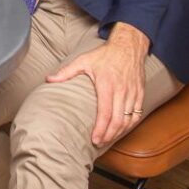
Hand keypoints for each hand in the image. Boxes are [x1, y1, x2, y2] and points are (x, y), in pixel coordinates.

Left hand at [46, 22, 149, 146]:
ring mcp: (133, 93)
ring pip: (129, 120)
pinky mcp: (140, 93)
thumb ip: (66, 72)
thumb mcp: (83, 61)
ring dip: (119, 133)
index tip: (95, 139)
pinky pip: (137, 114)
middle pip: (118, 121)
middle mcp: (122, 91)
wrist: (128, 46)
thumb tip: (48, 79)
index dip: (101, 129)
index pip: (105, 113)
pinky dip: (130, 125)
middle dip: (109, 135)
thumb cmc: (105, 54)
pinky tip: (122, 130)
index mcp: (107, 85)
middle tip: (99, 143)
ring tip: (108, 139)